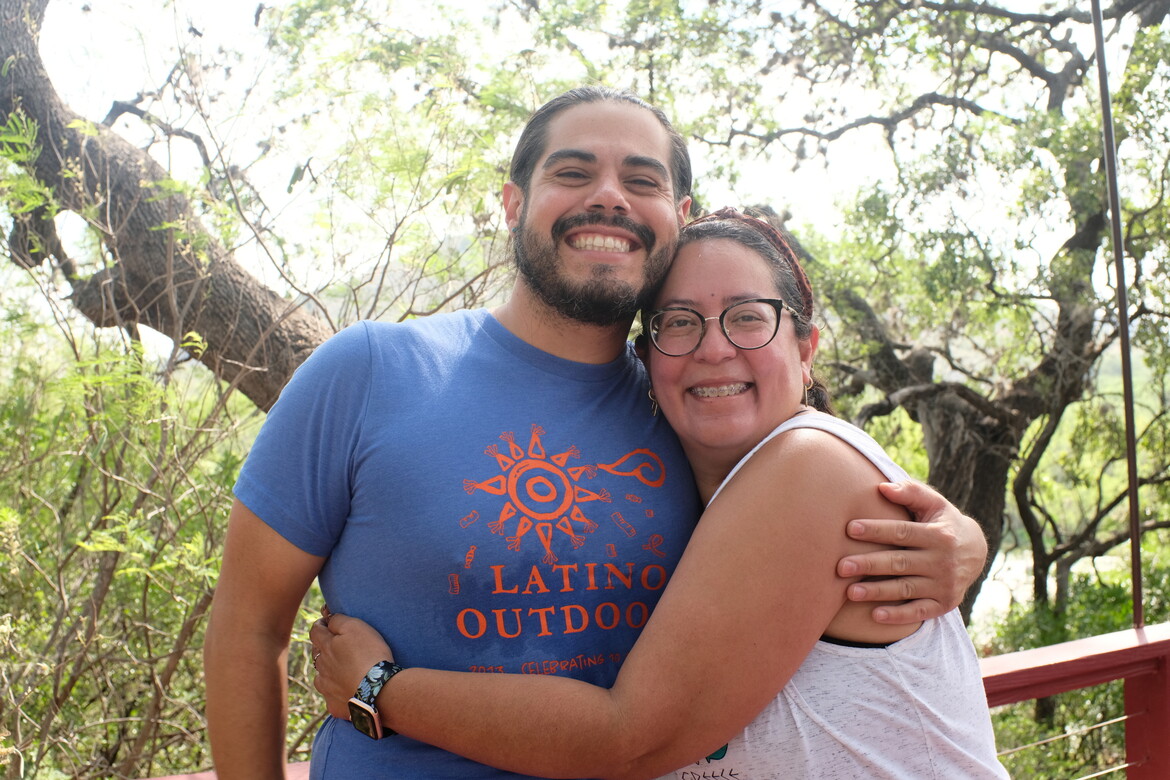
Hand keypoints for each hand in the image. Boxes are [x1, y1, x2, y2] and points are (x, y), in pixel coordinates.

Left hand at [309, 610, 395, 719]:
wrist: (379, 690)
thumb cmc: (370, 654)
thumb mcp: (356, 627)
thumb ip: (338, 620)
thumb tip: (327, 616)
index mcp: (326, 647)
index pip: (316, 631)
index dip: (321, 625)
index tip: (327, 622)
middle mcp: (322, 667)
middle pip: (317, 654)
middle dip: (323, 647)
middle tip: (337, 645)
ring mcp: (326, 688)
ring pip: (321, 676)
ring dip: (328, 671)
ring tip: (342, 669)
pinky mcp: (334, 705)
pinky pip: (331, 697)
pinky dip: (337, 692)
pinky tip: (347, 691)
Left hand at [837, 480, 987, 623]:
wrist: (976, 552)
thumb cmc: (943, 522)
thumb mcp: (934, 504)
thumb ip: (910, 492)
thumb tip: (882, 487)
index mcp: (938, 535)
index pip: (902, 532)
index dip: (876, 530)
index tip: (849, 529)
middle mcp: (942, 561)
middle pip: (900, 562)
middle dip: (870, 565)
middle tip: (841, 566)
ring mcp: (944, 584)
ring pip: (906, 588)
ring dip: (878, 592)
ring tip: (850, 592)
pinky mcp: (944, 603)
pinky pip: (919, 611)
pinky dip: (899, 615)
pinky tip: (875, 615)